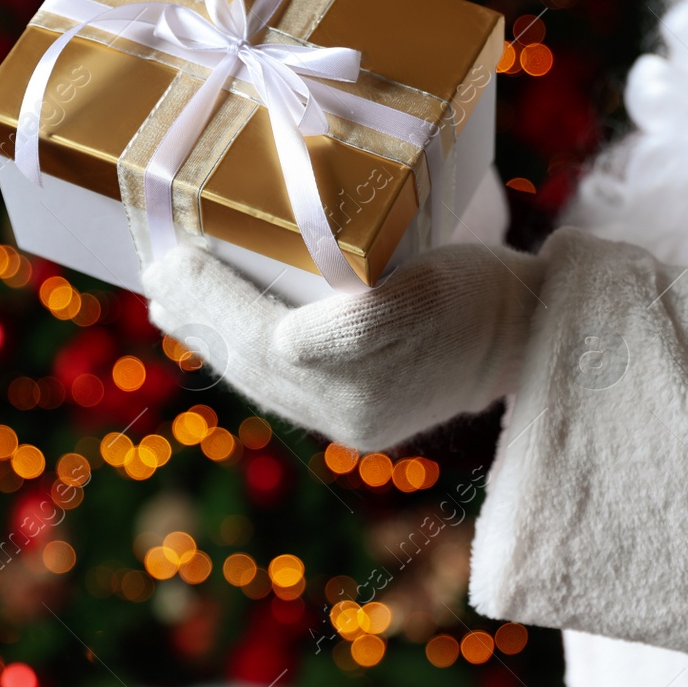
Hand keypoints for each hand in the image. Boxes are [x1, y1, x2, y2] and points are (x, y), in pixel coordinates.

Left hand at [142, 240, 546, 450]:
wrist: (530, 337)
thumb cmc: (482, 285)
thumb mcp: (431, 277)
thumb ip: (362, 321)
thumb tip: (289, 350)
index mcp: (374, 367)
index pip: (270, 335)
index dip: (215, 300)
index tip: (172, 257)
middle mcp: (356, 410)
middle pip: (256, 360)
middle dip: (200, 316)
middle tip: (156, 272)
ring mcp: (355, 424)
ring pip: (262, 380)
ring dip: (211, 339)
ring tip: (169, 303)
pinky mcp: (358, 430)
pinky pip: (282, 392)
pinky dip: (243, 359)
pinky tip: (216, 335)